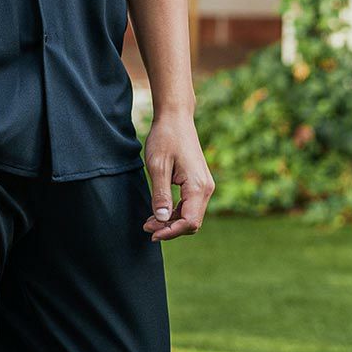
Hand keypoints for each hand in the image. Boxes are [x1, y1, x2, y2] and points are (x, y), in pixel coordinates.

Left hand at [140, 109, 213, 240]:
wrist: (176, 118)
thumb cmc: (165, 138)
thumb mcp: (157, 166)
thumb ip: (160, 194)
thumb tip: (162, 220)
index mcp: (198, 186)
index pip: (190, 222)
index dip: (171, 231)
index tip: (151, 232)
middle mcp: (206, 188)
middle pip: (192, 222)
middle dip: (170, 228)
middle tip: (146, 226)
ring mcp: (204, 185)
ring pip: (191, 215)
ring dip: (171, 222)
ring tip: (149, 220)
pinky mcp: (198, 183)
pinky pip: (189, 206)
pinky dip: (175, 212)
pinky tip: (159, 211)